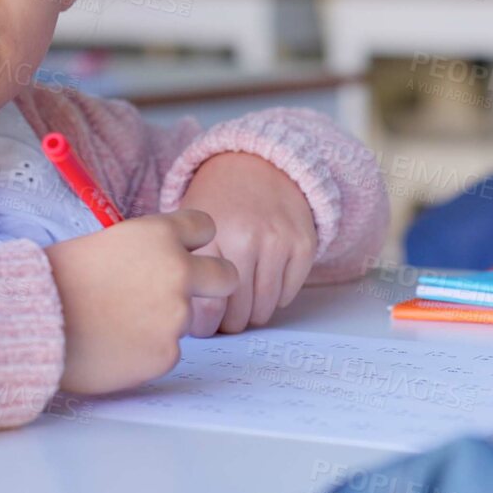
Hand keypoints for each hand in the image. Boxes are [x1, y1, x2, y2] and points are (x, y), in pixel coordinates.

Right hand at [43, 210, 237, 393]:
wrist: (31, 322)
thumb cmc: (54, 279)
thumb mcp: (103, 244)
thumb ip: (142, 253)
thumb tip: (155, 266)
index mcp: (159, 235)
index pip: (204, 227)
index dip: (191, 242)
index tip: (182, 252)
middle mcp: (177, 272)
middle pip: (226, 276)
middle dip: (212, 284)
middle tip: (180, 295)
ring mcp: (176, 317)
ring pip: (185, 320)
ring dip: (159, 323)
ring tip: (112, 325)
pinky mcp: (166, 354)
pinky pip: (165, 352)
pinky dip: (144, 352)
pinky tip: (111, 347)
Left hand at [177, 152, 316, 335]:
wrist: (258, 164)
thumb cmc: (219, 200)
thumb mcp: (191, 226)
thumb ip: (187, 268)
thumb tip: (190, 321)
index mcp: (212, 236)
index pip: (208, 305)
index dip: (205, 327)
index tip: (202, 329)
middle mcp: (247, 238)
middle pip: (239, 313)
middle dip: (228, 324)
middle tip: (222, 321)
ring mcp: (279, 241)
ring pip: (265, 309)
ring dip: (252, 315)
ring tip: (241, 308)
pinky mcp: (304, 244)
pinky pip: (288, 295)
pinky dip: (275, 298)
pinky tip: (263, 286)